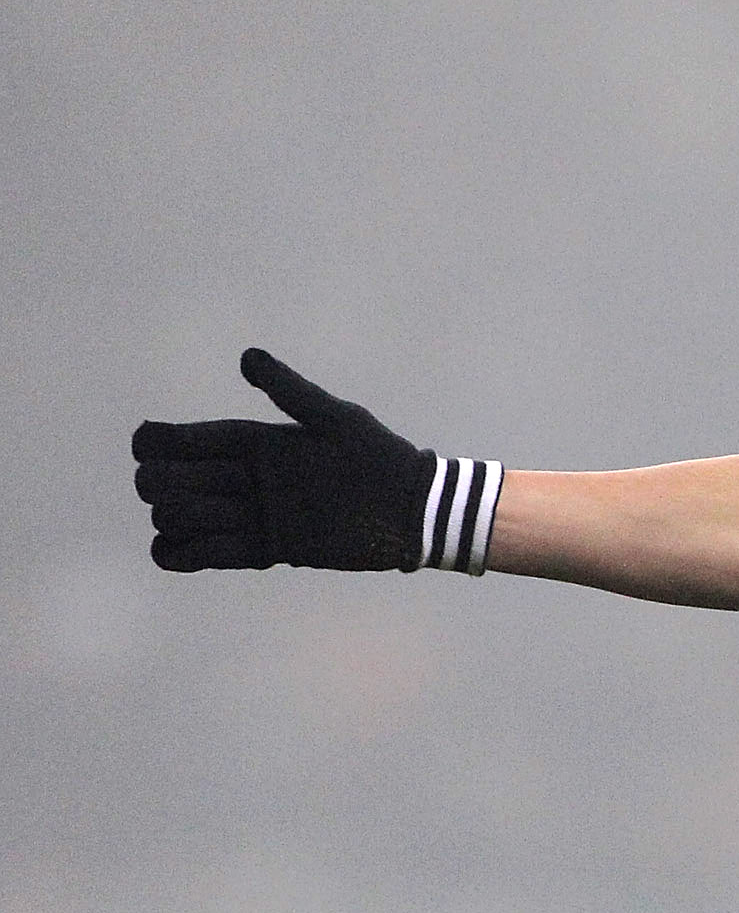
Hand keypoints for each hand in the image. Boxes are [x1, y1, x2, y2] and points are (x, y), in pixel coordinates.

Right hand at [136, 350, 442, 570]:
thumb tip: (245, 356)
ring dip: (174, 519)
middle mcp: (248, 478)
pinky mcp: (270, 549)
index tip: (150, 447)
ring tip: (205, 521)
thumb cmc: (381, 458)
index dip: (156, 442)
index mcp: (256, 443)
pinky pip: (209, 555)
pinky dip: (181, 555)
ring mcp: (256, 515)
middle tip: (183, 491)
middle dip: (159, 483)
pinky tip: (178, 552)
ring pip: (183, 517)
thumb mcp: (337, 420)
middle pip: (172, 479)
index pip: (184, 440)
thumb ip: (291, 391)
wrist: (414, 512)